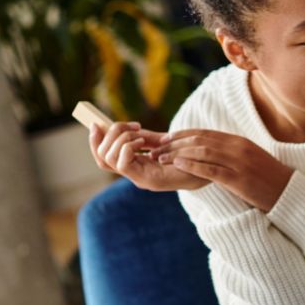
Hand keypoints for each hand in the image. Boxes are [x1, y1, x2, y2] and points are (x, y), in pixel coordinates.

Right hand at [90, 122, 206, 191]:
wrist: (209, 167)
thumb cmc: (187, 155)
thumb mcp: (161, 142)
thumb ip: (142, 137)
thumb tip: (124, 127)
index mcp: (134, 164)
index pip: (103, 157)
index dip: (95, 141)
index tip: (97, 123)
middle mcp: (134, 174)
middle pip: (102, 156)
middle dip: (111, 134)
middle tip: (134, 126)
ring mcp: (139, 179)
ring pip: (110, 158)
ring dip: (121, 139)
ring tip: (141, 134)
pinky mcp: (149, 181)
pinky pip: (124, 164)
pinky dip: (128, 147)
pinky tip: (143, 142)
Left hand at [149, 129, 293, 211]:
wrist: (289, 192)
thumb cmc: (268, 178)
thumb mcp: (249, 158)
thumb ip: (231, 152)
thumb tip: (209, 151)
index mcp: (239, 142)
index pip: (205, 133)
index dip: (183, 134)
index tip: (167, 137)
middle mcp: (237, 149)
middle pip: (200, 140)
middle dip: (175, 143)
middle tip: (157, 148)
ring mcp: (238, 163)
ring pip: (202, 152)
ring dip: (178, 154)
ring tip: (161, 158)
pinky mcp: (238, 179)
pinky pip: (210, 170)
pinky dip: (191, 166)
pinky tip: (178, 166)